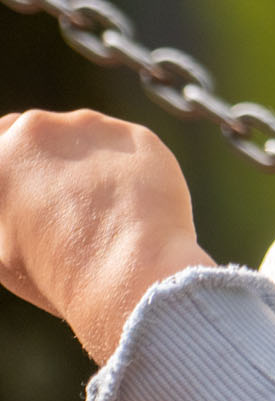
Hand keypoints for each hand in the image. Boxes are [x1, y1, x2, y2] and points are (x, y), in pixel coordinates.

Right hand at [0, 110, 213, 362]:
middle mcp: (36, 130)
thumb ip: (3, 207)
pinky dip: (123, 168)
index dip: (12, 167)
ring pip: (81, 135)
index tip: (25, 187)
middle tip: (60, 196)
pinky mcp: (136, 135)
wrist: (131, 273)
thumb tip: (13, 200)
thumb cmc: (56, 272)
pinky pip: (124, 148)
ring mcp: (90, 127)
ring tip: (99, 208)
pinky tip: (129, 202)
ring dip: (83, 159)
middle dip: (42, 156)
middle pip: (33, 132)